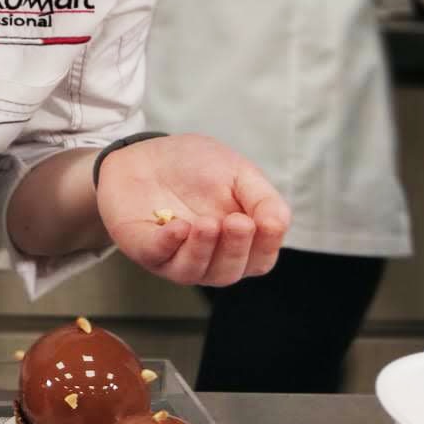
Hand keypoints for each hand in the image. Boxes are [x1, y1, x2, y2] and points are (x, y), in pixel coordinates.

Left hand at [95, 133, 289, 286]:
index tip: (265, 222)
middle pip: (229, 270)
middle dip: (235, 248)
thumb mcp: (238, 172)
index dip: (266, 245)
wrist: (146, 152)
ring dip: (203, 249)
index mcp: (236, 242)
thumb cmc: (195, 166)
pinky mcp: (145, 248)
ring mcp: (175, 255)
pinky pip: (158, 256)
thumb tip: (278, 224)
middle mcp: (208, 256)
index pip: (259, 259)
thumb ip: (263, 198)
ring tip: (207, 223)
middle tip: (237, 222)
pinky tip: (178, 226)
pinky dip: (170, 244)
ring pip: (196, 271)